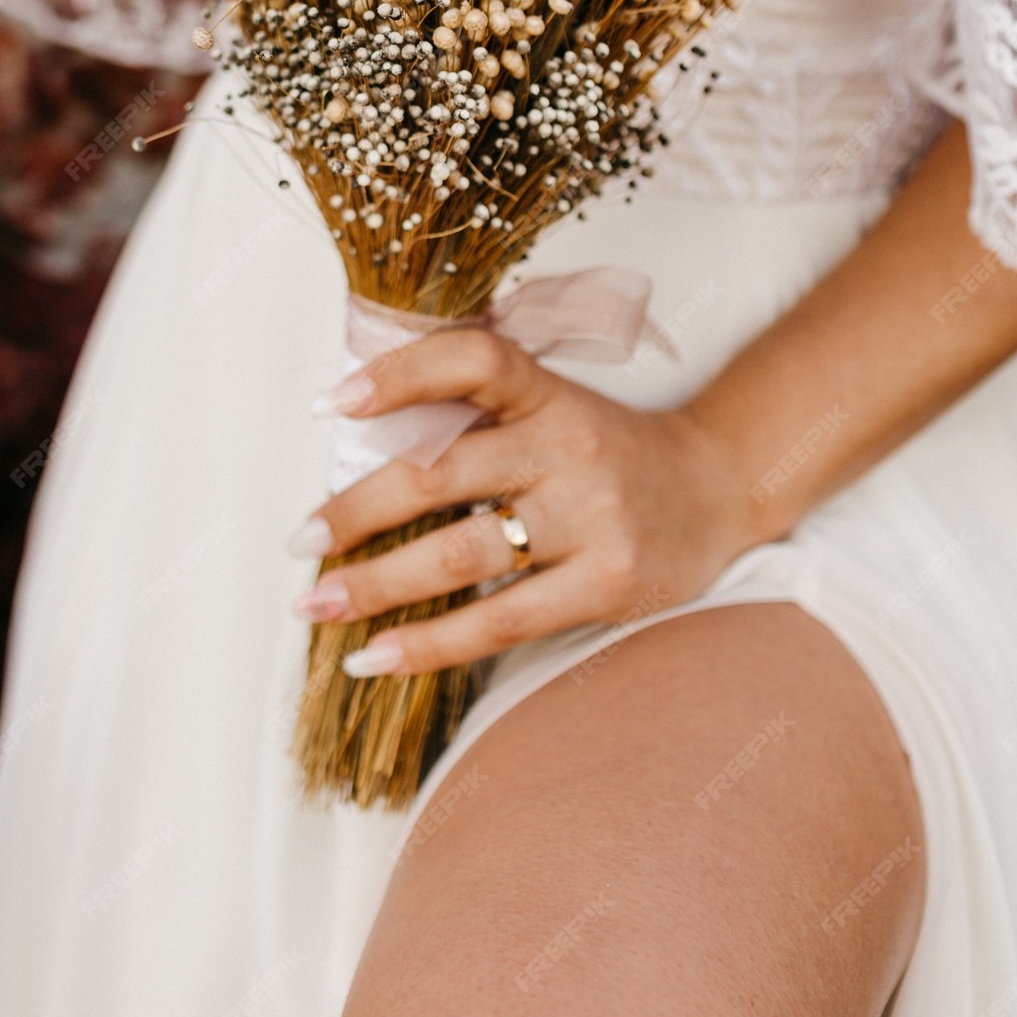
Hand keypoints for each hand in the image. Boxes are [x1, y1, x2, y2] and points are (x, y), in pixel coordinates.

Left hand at [291, 328, 757, 676]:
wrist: (718, 489)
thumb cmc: (606, 448)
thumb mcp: (553, 403)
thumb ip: (477, 410)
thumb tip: (357, 429)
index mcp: (548, 392)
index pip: (473, 361)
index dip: (400, 374)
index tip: (331, 404)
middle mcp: (568, 447)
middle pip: (440, 474)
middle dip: (355, 511)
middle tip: (298, 541)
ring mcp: (590, 519)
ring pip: (458, 556)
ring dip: (375, 585)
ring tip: (317, 603)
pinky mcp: (605, 585)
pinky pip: (498, 622)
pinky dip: (427, 644)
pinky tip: (375, 656)